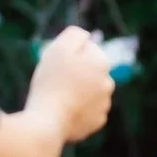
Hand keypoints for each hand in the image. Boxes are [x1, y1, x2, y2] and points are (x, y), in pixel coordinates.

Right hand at [26, 25, 115, 142]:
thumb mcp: (59, 48)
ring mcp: (104, 104)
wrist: (48, 120)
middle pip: (89, 72)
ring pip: (89, 92)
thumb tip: (86, 35)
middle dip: (77, 74)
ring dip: (78, 93)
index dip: (69, 55)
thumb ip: (75, 35)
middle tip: (56, 82)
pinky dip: (77, 111)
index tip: (57, 65)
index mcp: (102, 62)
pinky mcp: (97, 122)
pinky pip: (87, 111)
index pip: (86, 51)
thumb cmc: (51, 82)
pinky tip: (64, 112)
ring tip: (59, 98)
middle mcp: (108, 82)